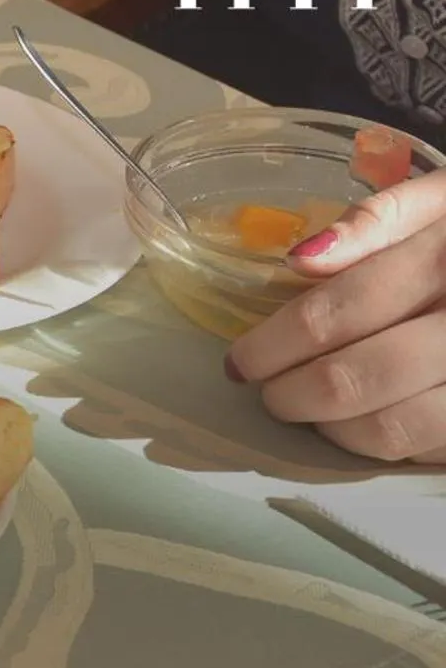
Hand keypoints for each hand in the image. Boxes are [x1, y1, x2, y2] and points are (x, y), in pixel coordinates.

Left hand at [226, 173, 445, 461]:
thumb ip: (378, 219)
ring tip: (310, 411)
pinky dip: (386, 445)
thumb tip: (300, 260)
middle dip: (291, 394)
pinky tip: (369, 422)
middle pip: (355, 379)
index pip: (336, 312)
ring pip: (392, 429)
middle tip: (268, 392)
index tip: (240, 360)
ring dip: (332, 429)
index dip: (272, 345)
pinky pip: (432, 449)